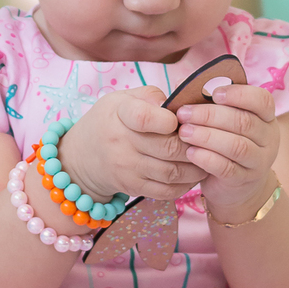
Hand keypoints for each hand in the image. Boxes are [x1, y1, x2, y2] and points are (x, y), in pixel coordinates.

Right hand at [57, 87, 195, 203]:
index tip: (181, 119)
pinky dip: (186, 184)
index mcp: (119, 113)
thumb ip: (152, 96)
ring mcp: (126, 168)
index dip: (170, 120)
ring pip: (172, 172)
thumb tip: (181, 102)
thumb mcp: (122, 98)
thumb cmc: (111, 120)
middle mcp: (120, 142)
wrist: (80, 157)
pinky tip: (193, 174)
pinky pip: (166, 191)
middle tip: (208, 139)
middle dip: (194, 144)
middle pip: (168, 148)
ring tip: (208, 156)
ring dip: (196, 166)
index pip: (145, 118)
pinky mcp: (132, 188)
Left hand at [175, 83, 279, 217]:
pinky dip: (207, 159)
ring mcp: (259, 162)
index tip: (214, 93)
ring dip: (207, 137)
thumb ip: (208, 102)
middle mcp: (268, 138)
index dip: (239, 94)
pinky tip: (190, 152)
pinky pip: (227, 168)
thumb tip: (180, 83)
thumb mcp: (223, 122)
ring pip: (237, 146)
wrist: (236, 187)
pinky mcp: (244, 181)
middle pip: (244, 122)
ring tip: (184, 132)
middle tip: (184, 113)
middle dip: (210, 115)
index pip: (262, 100)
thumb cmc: (225, 143)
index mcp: (266, 117)